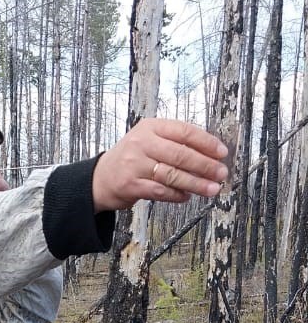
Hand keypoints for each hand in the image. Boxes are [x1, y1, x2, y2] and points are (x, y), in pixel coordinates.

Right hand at [91, 118, 228, 211]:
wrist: (100, 177)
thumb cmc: (132, 158)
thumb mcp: (150, 140)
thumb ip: (175, 143)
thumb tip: (211, 154)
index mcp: (150, 127)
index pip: (184, 132)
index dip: (206, 143)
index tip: (222, 153)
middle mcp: (141, 143)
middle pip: (181, 154)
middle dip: (205, 165)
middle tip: (221, 173)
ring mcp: (134, 164)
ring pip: (173, 174)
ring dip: (196, 183)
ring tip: (211, 188)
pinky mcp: (130, 185)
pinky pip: (161, 191)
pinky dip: (177, 194)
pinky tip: (186, 196)